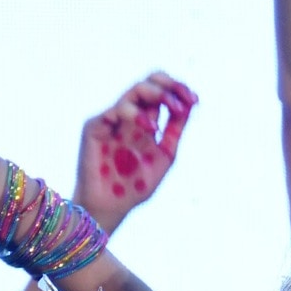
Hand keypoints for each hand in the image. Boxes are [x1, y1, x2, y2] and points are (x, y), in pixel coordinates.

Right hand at [75, 74, 197, 229]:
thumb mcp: (164, 156)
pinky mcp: (95, 126)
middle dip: (170, 85)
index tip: (194, 100)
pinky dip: (136, 114)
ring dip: (159, 95)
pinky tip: (151, 128)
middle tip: (185, 99)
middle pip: (148, 82)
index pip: (161, 92)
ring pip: (135, 89)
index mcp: (144, 122)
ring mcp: (112, 119)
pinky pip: (117, 109)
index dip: (178, 90)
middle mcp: (128, 117)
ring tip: (175, 109)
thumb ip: (175, 130)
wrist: (111, 208)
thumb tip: (191, 104)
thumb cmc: (135, 186)